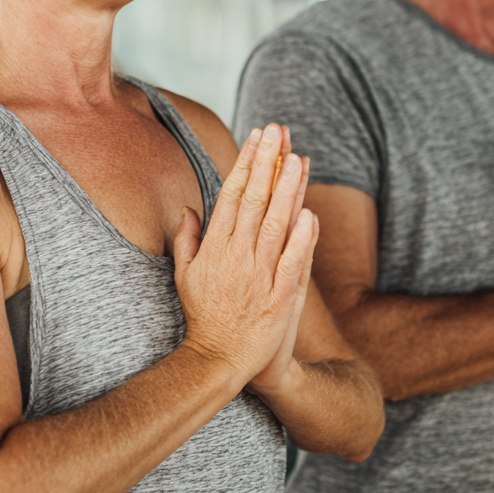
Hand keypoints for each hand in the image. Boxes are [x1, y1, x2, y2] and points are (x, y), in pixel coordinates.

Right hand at [172, 123, 316, 385]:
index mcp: (215, 247)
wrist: (217, 362)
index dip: (247, 163)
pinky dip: (302, 239)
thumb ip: (187, 239)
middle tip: (278, 131)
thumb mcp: (184, 275)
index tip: (258, 136)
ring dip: (287, 190)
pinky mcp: (279, 298)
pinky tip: (309, 213)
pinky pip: (292, 263)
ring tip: (297, 158)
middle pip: (255, 200)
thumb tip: (188, 208)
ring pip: (275, 225)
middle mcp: (237, 256)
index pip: (233, 194)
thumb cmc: (203, 316)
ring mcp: (259, 276)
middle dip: (267, 162)